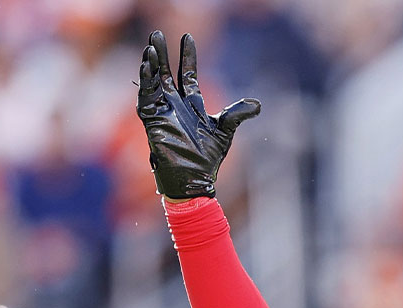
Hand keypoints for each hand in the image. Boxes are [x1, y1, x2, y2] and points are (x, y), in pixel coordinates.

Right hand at [136, 31, 260, 199]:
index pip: (188, 73)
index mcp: (191, 104)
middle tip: (157, 34)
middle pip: (166, 72)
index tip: (188, 37)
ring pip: (153, 81)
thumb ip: (238, 114)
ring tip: (151, 46)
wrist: (194, 179)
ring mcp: (162, 111)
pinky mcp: (152, 121)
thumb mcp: (225, 131)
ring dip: (151, 64)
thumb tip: (258, 105)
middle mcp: (174, 104)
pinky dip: (145, 82)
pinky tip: (146, 67)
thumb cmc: (207, 159)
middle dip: (163, 54)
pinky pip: (145, 97)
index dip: (188, 56)